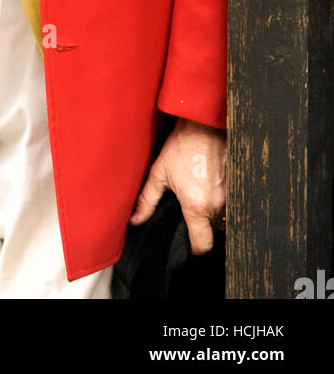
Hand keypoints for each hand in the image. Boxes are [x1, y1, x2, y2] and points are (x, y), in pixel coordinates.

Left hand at [129, 118, 225, 253]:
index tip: (186, 241)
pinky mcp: (236, 186)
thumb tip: (136, 220)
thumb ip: (147, 200)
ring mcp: (229, 196)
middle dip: (199, 226)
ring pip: (220, 218)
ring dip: (209, 213)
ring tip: (196, 194)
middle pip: (211, 231)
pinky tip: (206, 186)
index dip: (194, 248)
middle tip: (186, 210)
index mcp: (196, 205)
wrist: (204, 124)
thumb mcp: (159, 172)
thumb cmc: (182, 145)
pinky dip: (217, 201)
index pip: (202, 245)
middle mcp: (216, 204)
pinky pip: (228, 204)